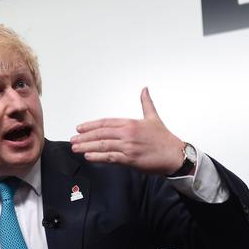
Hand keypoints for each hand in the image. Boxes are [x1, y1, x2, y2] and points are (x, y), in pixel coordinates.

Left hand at [70, 87, 184, 174]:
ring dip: (87, 146)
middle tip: (73, 139)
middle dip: (84, 136)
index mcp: (131, 123)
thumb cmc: (165, 138)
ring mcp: (128, 146)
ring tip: (76, 148)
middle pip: (100, 133)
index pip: (105, 122)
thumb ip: (146, 103)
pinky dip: (98, 156)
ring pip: (102, 145)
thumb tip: (144, 89)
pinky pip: (110, 157)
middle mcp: (127, 133)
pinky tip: (89, 156)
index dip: (90, 125)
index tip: (80, 128)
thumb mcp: (153, 117)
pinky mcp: (130, 159)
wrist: (175, 154)